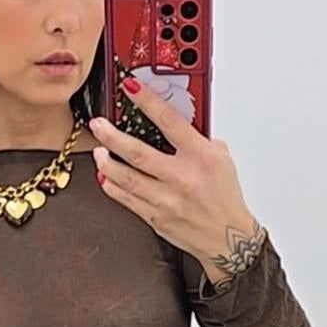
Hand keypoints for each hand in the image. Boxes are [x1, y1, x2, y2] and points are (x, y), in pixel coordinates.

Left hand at [88, 81, 264, 285]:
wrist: (228, 238)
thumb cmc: (225, 197)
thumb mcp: (222, 159)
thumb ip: (200, 139)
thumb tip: (176, 121)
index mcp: (201, 157)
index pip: (169, 121)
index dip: (147, 101)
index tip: (130, 88)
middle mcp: (182, 177)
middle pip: (137, 152)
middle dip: (112, 136)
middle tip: (98, 125)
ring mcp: (166, 199)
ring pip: (126, 178)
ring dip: (106, 162)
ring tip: (99, 150)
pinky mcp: (156, 218)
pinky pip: (126, 199)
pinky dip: (112, 186)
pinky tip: (105, 176)